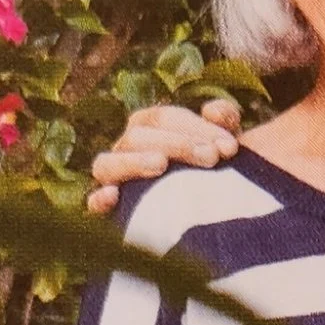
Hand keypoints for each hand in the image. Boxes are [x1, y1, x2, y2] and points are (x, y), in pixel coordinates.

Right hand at [86, 95, 243, 216]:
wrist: (221, 212)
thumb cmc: (220, 171)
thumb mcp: (225, 144)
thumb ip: (225, 120)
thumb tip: (214, 112)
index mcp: (150, 127)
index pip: (165, 118)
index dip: (197, 128)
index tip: (230, 147)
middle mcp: (128, 149)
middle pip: (138, 136)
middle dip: (177, 144)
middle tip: (211, 158)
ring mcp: (115, 179)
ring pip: (108, 164)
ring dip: (133, 161)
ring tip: (161, 165)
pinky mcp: (113, 212)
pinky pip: (95, 203)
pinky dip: (99, 199)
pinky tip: (113, 196)